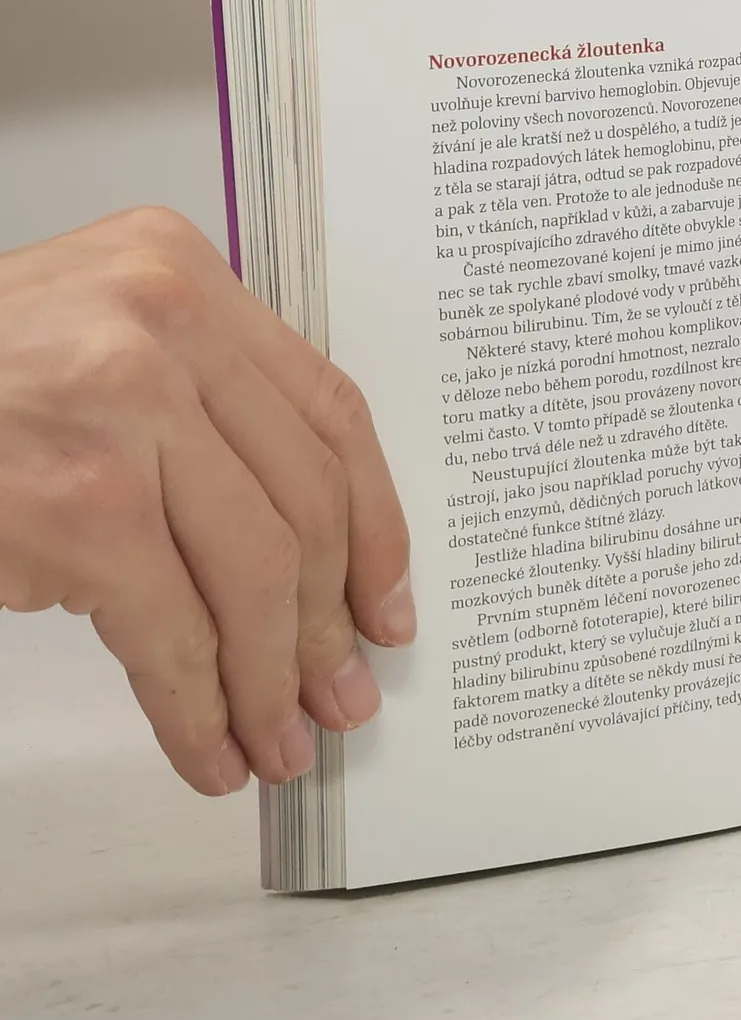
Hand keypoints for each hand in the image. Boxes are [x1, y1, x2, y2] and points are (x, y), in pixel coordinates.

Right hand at [0, 209, 412, 793]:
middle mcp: (164, 323)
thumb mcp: (89, 341)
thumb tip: (305, 557)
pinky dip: (200, 706)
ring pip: (256, 573)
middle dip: (332, 622)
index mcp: (181, 272)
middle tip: (342, 695)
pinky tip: (210, 746)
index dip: (377, 524)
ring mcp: (120, 409)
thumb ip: (194, 404)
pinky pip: (172, 629)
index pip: (330, 411)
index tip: (387, 603)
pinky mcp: (75, 503)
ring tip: (282, 739)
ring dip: (274, 679)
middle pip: (306, 500)